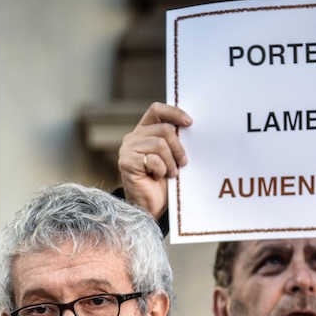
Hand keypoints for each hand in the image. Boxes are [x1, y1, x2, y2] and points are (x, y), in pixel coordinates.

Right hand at [117, 102, 192, 218]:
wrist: (150, 206)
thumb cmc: (162, 182)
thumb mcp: (170, 156)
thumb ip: (173, 140)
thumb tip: (189, 126)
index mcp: (143, 131)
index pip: (156, 110)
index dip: (174, 112)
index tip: (189, 123)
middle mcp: (133, 137)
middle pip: (163, 129)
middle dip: (178, 147)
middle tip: (183, 162)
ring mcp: (127, 149)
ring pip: (160, 144)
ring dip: (170, 162)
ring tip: (171, 173)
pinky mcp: (127, 162)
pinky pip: (153, 159)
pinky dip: (161, 170)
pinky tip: (157, 177)